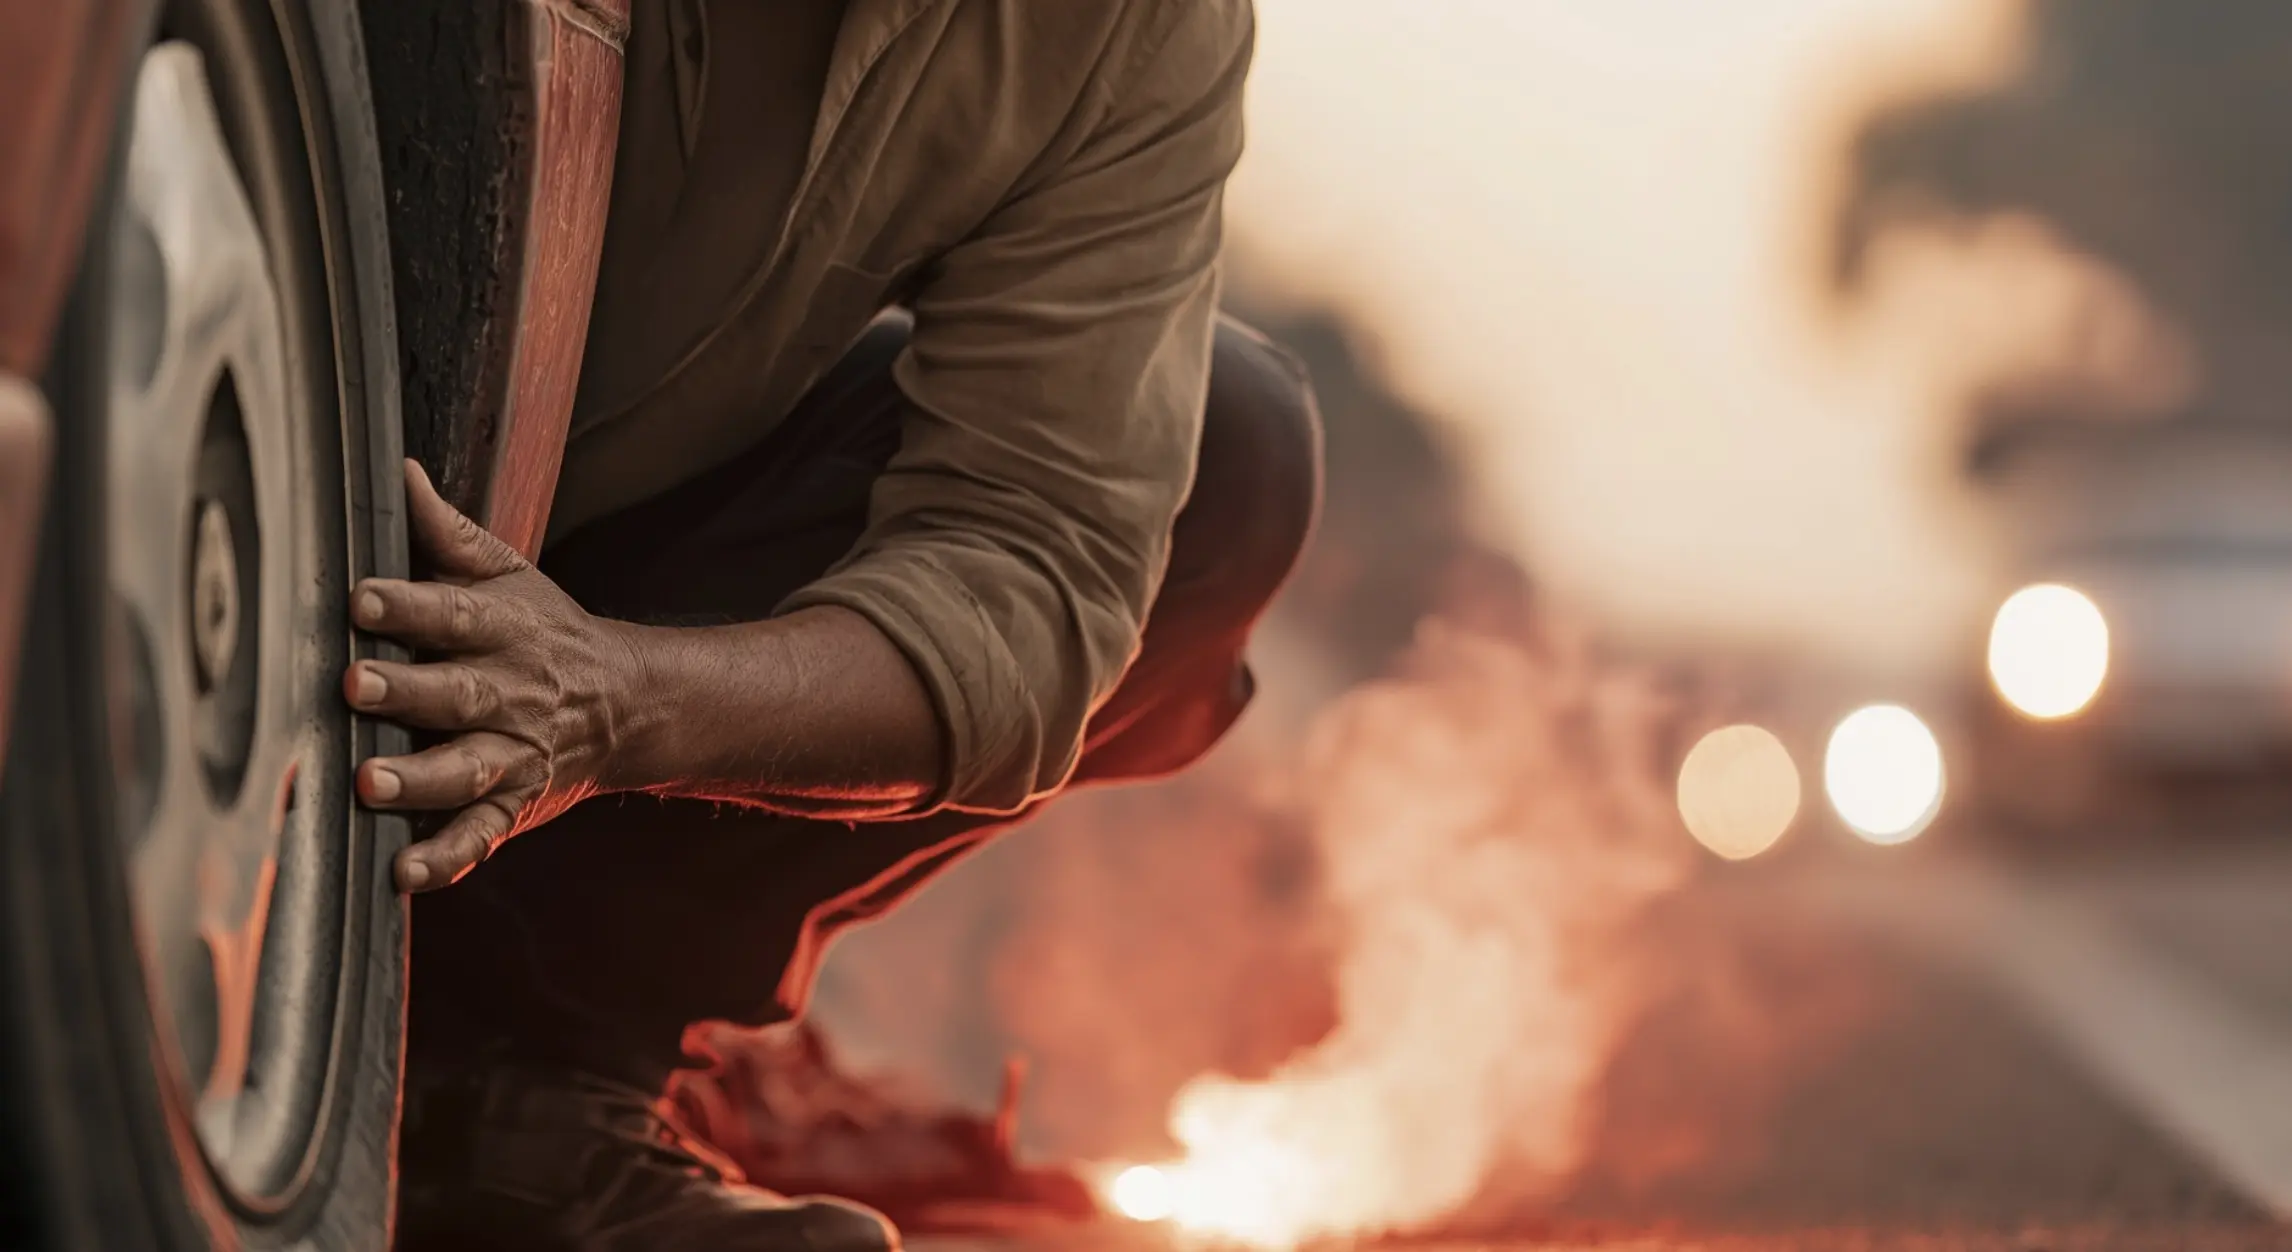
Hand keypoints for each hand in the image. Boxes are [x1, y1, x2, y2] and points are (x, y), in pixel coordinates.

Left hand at [345, 459, 644, 891]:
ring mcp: (513, 754)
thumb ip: (447, 533)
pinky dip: (444, 859)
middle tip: (356, 688)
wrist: (629, 705)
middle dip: (407, 693)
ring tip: (370, 784)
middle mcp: (510, 694)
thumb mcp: (508, 574)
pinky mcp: (511, 805)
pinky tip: (402, 874)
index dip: (407, 606)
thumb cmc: (546, 631)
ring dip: (419, 780)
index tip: (360, 599)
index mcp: (504, 630)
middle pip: (457, 693)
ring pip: (466, 770)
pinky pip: (479, 836)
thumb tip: (397, 470)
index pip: (453, 614)